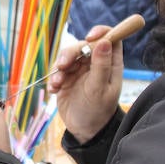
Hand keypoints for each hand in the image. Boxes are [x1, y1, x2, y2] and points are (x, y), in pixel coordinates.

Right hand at [48, 25, 122, 143]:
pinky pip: (57, 70)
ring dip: (59, 67)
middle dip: (71, 53)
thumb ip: (101, 65)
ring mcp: (80, 70)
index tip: (90, 37)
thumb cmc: (98, 111)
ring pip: (67, 56)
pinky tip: (54, 89)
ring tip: (58, 83)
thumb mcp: (100, 89)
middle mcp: (95, 63)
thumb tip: (104, 41)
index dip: (101, 32)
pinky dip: (54, 78)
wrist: (84, 130)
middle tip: (63, 65)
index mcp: (110, 64)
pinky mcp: (66, 78)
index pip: (110, 38)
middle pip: (83, 45)